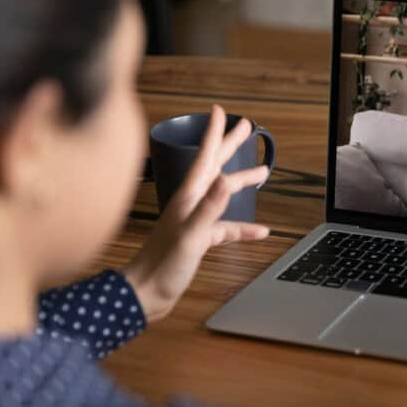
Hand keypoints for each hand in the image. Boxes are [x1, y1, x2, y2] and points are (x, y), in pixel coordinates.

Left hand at [124, 105, 270, 322]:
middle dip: (231, 146)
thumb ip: (210, 208)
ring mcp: (194, 220)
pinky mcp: (198, 238)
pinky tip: (258, 232)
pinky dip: (242, 228)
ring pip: (223, 195)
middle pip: (215, 167)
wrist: (144, 294)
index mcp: (188, 197)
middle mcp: (191, 203)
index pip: (205, 158)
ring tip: (262, 174)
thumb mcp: (190, 235)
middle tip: (246, 128)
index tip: (221, 112)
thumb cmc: (161, 265)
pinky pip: (226, 227)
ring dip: (241, 183)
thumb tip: (227, 180)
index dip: (215, 134)